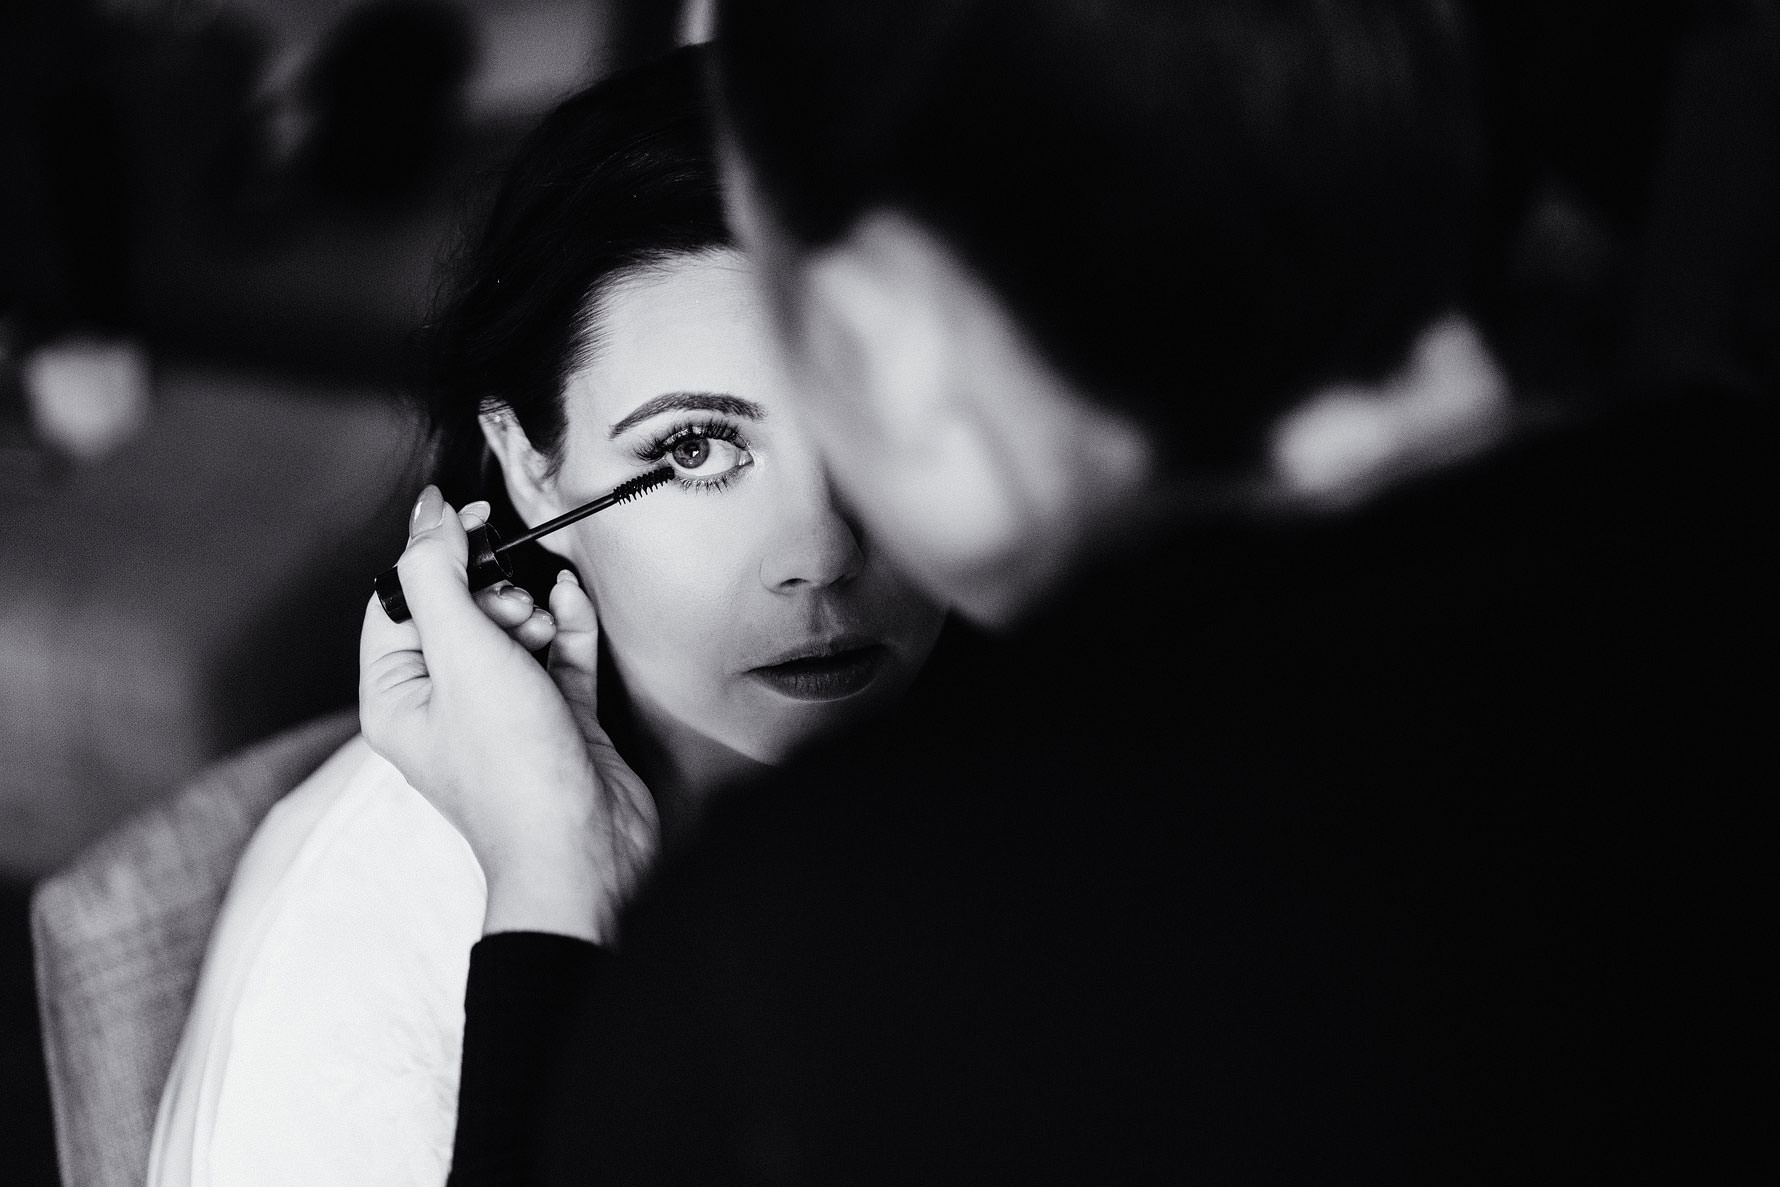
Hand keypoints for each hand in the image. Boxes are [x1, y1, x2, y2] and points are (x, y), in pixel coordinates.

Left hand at [359, 486, 657, 942]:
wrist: (584, 848)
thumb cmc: (513, 771)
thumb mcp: (463, 655)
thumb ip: (438, 575)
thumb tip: (428, 512)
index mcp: (397, 695)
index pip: (399, 598)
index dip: (434, 553)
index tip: (475, 517)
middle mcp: (445, 701)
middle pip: (460, 606)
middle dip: (493, 590)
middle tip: (511, 611)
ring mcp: (504, 708)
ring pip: (513, 625)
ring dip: (534, 609)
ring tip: (543, 630)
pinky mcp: (558, 714)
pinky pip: (559, 649)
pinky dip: (567, 624)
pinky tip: (574, 608)